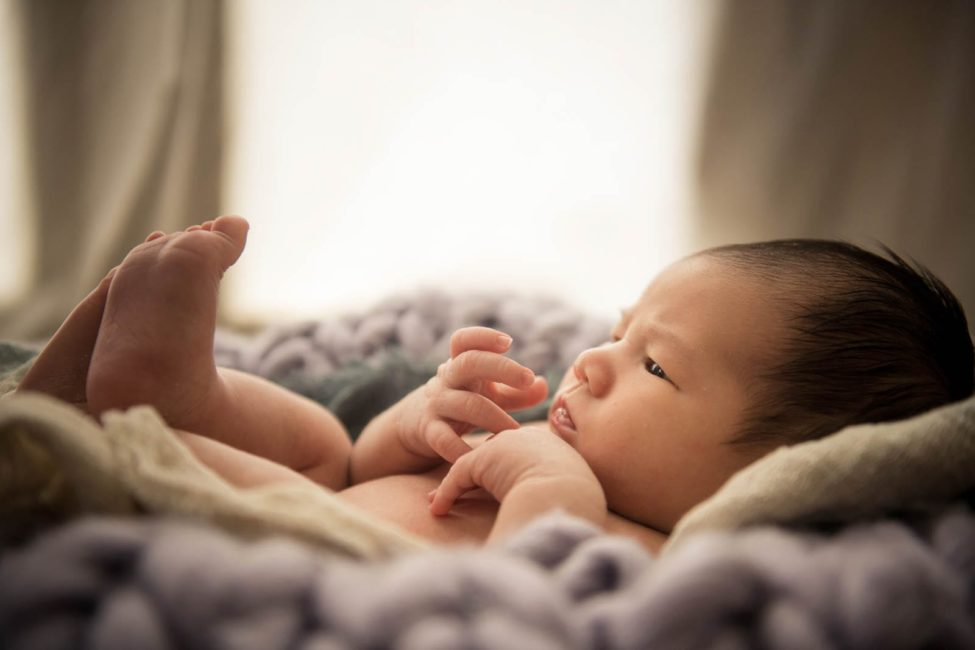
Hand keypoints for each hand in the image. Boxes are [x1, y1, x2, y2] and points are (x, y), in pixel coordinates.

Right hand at [395, 327, 548, 462]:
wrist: (416, 425)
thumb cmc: (464, 403)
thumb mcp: (490, 394)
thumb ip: (518, 391)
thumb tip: (543, 385)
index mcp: (461, 364)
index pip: (465, 341)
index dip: (483, 336)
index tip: (508, 342)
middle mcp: (447, 379)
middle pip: (469, 363)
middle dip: (501, 368)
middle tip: (528, 378)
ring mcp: (437, 404)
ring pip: (465, 404)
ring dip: (494, 416)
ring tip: (516, 430)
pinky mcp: (429, 430)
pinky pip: (444, 439)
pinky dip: (462, 449)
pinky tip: (481, 455)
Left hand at [429, 426, 604, 527]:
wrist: (568, 498)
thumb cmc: (576, 508)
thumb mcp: (571, 498)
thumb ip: (555, 501)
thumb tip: (550, 527)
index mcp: (553, 451)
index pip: (520, 458)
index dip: (503, 477)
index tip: (492, 494)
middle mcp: (528, 441)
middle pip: (494, 458)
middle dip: (475, 477)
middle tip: (459, 495)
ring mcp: (506, 445)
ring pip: (473, 466)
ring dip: (454, 486)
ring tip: (437, 503)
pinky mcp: (484, 459)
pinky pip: (459, 476)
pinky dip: (446, 494)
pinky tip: (437, 511)